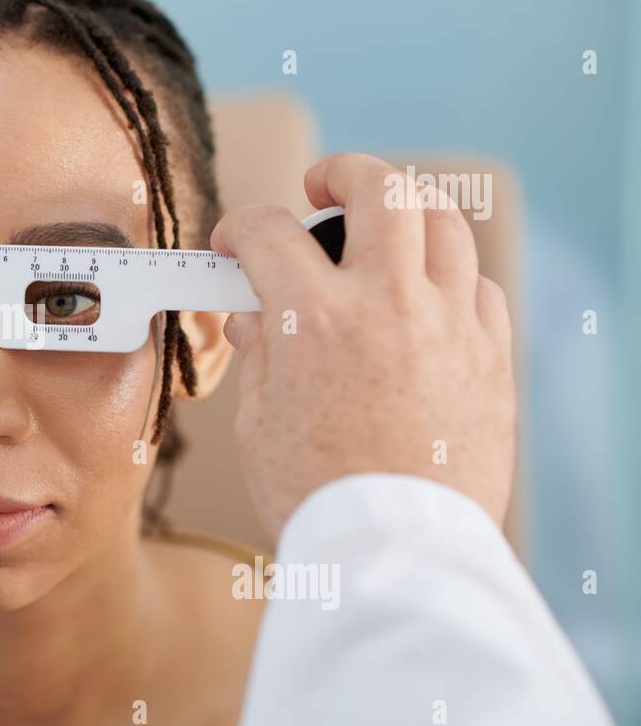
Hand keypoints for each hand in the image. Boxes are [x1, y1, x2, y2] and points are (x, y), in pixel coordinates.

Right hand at [209, 152, 516, 545]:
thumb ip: (261, 355)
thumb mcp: (259, 425)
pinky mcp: (491, 358)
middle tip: (322, 185)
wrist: (396, 553)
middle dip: (344, 171)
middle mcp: (389, 305)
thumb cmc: (319, 500)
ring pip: (444, 224)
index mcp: (316, 320)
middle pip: (382, 189)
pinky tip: (425, 298)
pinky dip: (447, 276)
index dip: (240, 227)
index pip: (268, 232)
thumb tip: (257, 318)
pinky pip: (479, 286)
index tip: (235, 243)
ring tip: (382, 229)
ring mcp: (450, 326)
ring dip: (405, 212)